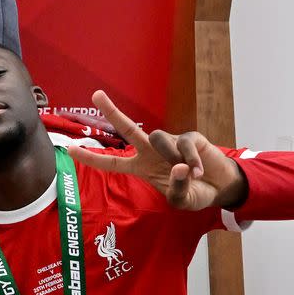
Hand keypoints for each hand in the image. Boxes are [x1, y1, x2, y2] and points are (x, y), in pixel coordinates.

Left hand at [67, 91, 247, 209]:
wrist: (222, 187)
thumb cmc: (196, 192)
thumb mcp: (182, 200)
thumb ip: (177, 187)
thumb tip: (177, 166)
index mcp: (141, 167)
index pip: (112, 163)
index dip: (92, 158)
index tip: (71, 149)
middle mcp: (151, 151)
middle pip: (127, 129)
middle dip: (112, 111)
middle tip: (96, 94)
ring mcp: (169, 142)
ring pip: (160, 140)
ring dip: (172, 158)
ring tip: (190, 174)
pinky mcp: (189, 137)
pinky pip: (185, 146)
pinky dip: (192, 162)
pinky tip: (200, 172)